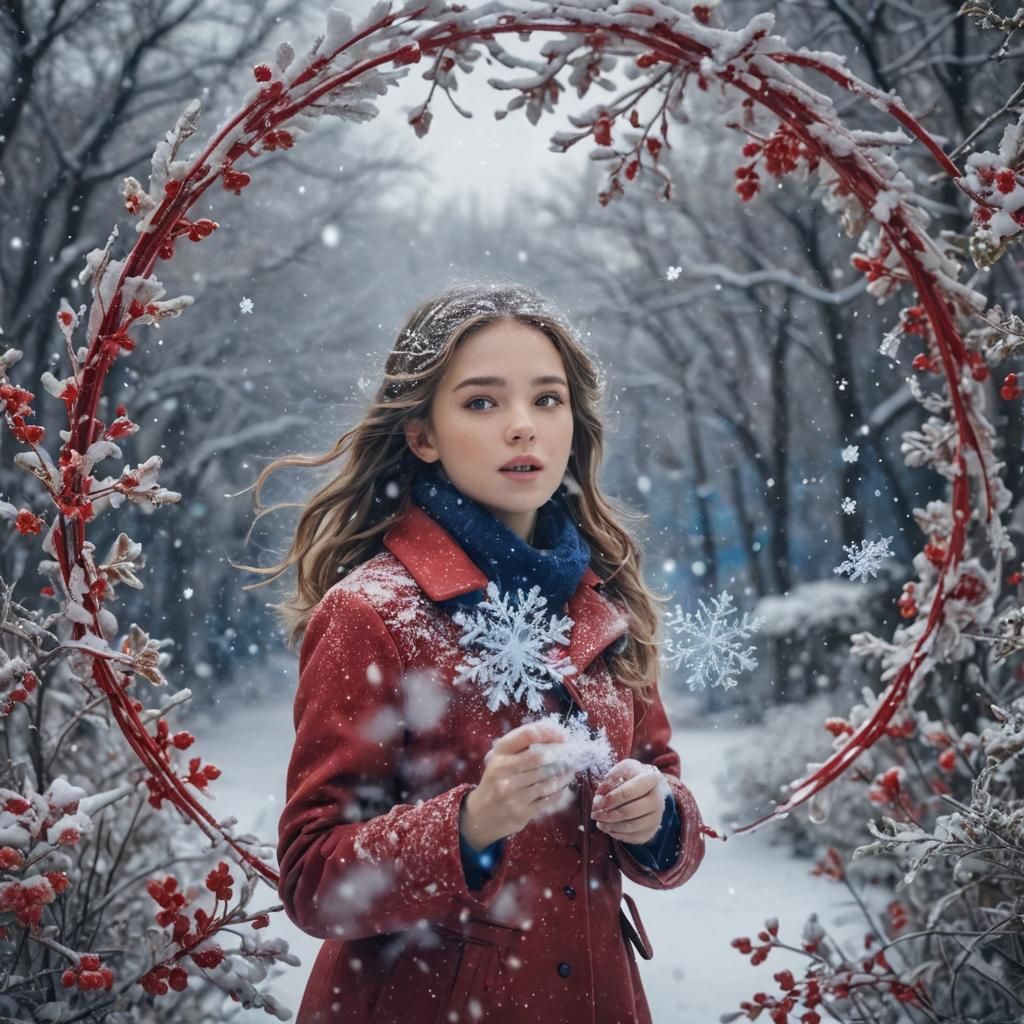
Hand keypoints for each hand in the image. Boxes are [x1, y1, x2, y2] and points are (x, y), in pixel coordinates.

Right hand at [460, 721, 576, 850]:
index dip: (548, 733)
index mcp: (499, 753)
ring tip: (570, 770)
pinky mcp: (521, 811)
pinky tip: (562, 786)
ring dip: (564, 774)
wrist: (481, 814)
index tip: (562, 737)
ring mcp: (512, 792)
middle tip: (571, 755)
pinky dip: (559, 791)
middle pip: (539, 757)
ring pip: (547, 780)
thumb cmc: (497, 780)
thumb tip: (554, 736)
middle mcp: (503, 771)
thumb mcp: (501, 759)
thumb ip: (522, 746)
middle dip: (560, 755)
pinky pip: (547, 799)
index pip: (526, 735)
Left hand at [591, 758, 668, 843]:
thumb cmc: (632, 777)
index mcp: (651, 780)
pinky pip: (632, 837)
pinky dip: (617, 834)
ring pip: (630, 826)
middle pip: (629, 811)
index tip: (598, 802)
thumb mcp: (622, 770)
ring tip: (599, 821)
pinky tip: (608, 827)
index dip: (611, 798)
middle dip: (608, 814)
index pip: (628, 792)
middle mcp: (657, 800)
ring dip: (610, 826)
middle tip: (594, 814)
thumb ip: (609, 780)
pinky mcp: (651, 831)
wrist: (648, 789)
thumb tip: (599, 797)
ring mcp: (656, 818)